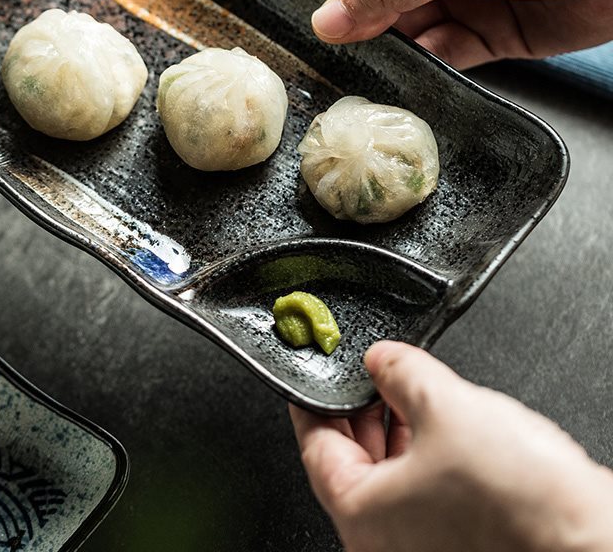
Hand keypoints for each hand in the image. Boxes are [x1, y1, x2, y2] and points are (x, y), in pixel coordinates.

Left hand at [290, 341, 612, 551]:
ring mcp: (421, 545)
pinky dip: (419, 451)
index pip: (315, 449)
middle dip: (356, 411)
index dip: (311, 404)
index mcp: (362, 518)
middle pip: (349, 463)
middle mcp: (385, 541)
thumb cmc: (522, 504)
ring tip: (398, 388)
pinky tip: (435, 421)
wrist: (595, 545)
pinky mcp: (457, 540)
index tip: (308, 381)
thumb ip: (399, 371)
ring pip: (386, 475)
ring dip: (389, 428)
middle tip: (358, 375)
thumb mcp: (444, 405)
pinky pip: (419, 488)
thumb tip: (381, 358)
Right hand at [309, 0, 612, 67]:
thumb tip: (327, 17)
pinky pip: (444, 54)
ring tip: (359, 74)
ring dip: (388, 51)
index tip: (298, 19)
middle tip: (323, 57)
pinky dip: (426, 67)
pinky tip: (409, 77)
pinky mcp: (490, 34)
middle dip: (356, 25)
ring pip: (409, 30)